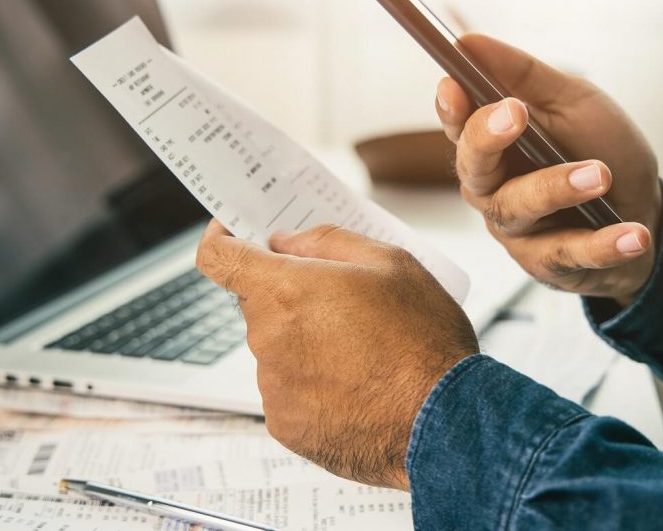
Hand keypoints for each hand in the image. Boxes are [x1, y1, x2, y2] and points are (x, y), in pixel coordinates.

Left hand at [195, 222, 478, 489]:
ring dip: (305, 342)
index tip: (233, 236)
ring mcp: (273, 387)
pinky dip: (313, 384)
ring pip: (275, 348)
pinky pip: (288, 391)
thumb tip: (286, 242)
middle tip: (342, 302)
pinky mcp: (285, 426)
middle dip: (290, 296)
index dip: (221, 240)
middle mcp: (267, 338)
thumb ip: (326, 241)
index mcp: (285, 290)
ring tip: (362, 353)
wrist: (445, 423)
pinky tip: (357, 386)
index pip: (217, 258)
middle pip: (257, 304)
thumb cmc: (423, 338)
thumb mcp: (390, 262)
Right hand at [435, 34, 661, 303]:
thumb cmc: (601, 151)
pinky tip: (632, 234)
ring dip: (557, 188)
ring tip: (600, 176)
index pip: (459, 124)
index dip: (451, 107)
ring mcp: (518, 230)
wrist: (646, 212)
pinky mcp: (550, 265)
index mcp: (495, 144)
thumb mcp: (573, 102)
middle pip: (473, 167)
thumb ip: (524, 76)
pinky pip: (570, 254)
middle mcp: (494, 188)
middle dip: (488, 139)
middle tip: (516, 114)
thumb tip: (468, 42)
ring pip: (518, 209)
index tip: (455, 84)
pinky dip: (604, 245)